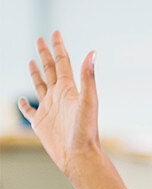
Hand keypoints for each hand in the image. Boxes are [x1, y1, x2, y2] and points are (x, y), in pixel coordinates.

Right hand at [18, 31, 99, 178]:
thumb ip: (88, 77)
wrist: (79, 155)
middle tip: (40, 40)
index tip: (55, 33)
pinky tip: (23, 99)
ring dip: (36, 73)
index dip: (58, 47)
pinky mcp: (40, 122)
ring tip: (32, 61)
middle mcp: (59, 97)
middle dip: (45, 55)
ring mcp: (49, 109)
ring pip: (40, 85)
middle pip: (50, 70)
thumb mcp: (88, 101)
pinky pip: (28, 110)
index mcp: (69, 90)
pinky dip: (24, 104)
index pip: (63, 63)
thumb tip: (93, 52)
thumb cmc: (86, 131)